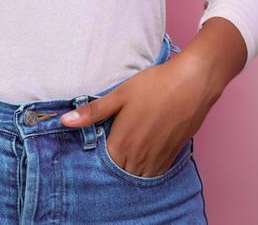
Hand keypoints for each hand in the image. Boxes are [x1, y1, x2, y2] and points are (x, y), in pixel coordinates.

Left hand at [59, 53, 222, 176]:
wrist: (193, 83)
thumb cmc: (155, 85)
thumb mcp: (119, 95)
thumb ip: (93, 112)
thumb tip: (64, 121)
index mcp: (122, 143)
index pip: (102, 164)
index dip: (97, 157)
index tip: (96, 145)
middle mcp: (139, 157)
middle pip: (119, 172)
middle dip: (113, 164)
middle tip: (111, 145)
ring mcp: (157, 158)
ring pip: (137, 175)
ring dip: (130, 168)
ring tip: (127, 151)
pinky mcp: (172, 156)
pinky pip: (155, 172)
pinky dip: (147, 168)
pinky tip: (144, 153)